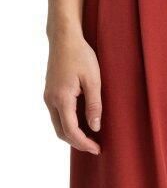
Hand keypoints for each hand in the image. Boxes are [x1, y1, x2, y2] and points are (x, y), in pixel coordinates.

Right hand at [44, 31, 101, 153]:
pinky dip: (68, 124)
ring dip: (72, 135)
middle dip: (77, 143)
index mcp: (62, 98)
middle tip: (95, 147)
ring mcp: (48, 97)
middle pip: (61, 132)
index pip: (71, 130)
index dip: (84, 143)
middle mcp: (51, 100)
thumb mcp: (93, 80)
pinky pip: (57, 116)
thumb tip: (95, 127)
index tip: (97, 149)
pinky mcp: (50, 93)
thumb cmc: (80, 55)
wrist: (64, 38)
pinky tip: (82, 124)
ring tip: (90, 138)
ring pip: (58, 125)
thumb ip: (94, 105)